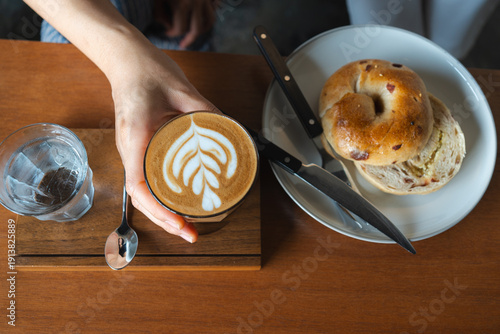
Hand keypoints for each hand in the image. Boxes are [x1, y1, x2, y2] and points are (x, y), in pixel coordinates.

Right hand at [110, 44, 217, 241]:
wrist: (128, 62)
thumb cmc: (148, 73)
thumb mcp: (183, 90)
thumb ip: (207, 112)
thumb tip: (231, 133)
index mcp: (136, 137)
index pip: (139, 185)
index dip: (158, 210)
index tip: (179, 222)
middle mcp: (130, 149)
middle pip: (140, 198)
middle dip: (164, 221)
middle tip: (191, 234)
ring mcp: (132, 151)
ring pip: (142, 193)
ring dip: (161, 214)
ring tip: (186, 226)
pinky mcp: (138, 149)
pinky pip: (145, 180)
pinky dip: (159, 198)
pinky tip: (177, 203)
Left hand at [154, 0, 216, 48]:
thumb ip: (159, 12)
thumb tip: (167, 26)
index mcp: (182, 4)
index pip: (179, 28)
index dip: (172, 33)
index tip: (166, 32)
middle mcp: (196, 4)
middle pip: (195, 29)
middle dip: (188, 38)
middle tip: (182, 43)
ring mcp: (204, 0)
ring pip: (208, 23)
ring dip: (201, 31)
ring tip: (193, 37)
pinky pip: (212, 13)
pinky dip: (207, 20)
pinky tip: (200, 25)